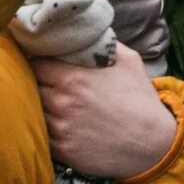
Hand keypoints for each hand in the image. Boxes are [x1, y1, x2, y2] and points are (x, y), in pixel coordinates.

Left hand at [34, 52, 180, 179]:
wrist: (153, 144)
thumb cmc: (141, 100)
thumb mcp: (129, 61)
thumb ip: (103, 44)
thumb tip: (89, 32)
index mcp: (73, 78)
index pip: (36, 64)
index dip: (37, 61)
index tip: (43, 62)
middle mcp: (62, 103)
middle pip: (30, 87)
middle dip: (35, 82)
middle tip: (45, 82)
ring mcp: (60, 129)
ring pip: (33, 111)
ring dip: (38, 105)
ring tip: (51, 103)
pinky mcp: (62, 151)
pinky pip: (41, 135)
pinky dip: (44, 128)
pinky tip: (58, 124)